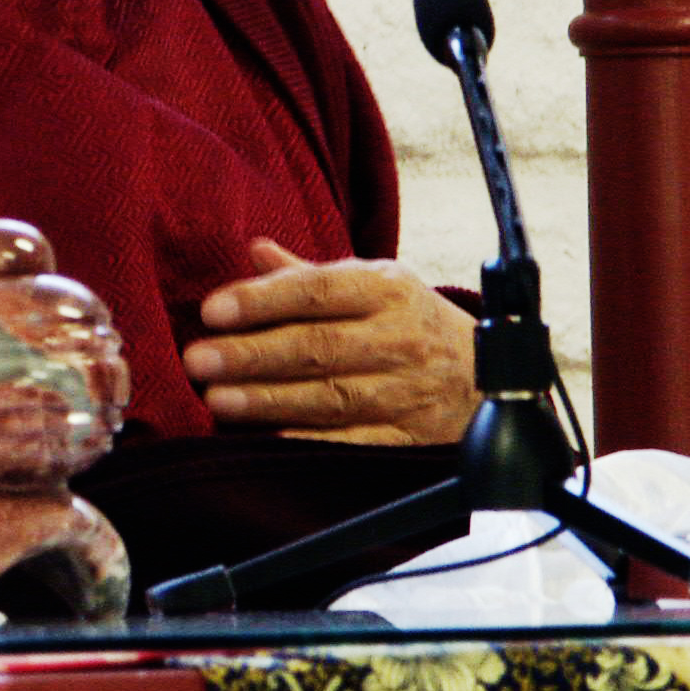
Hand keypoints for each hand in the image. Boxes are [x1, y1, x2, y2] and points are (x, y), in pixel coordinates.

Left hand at [182, 240, 480, 444]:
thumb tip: (253, 249)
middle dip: (252, 354)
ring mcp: (408, 390)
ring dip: (268, 400)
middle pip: (317, 346)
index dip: (261, 300)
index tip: (211, 310)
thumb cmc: (412, 323)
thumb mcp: (374, 285)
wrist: (492, 378)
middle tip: (197, 360)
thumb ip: (309, 274)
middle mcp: (400, 336)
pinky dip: (309, 440)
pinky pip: (355, 441)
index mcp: (387, 288)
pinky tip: (266, 437)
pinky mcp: (412, 437)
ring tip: (215, 400)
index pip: (317, 289)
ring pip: (330, 396)